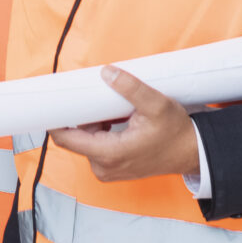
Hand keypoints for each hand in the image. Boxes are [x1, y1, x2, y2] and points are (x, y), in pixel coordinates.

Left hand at [45, 66, 199, 183]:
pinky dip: (100, 132)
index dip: (54, 120)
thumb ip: (131, 88)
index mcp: (110, 154)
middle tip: (97, 99)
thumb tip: (107, 72)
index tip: (51, 103)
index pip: (66, 139)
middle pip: (75, 137)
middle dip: (82, 117)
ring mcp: (108, 170)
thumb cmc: (175, 132)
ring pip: (85, 141)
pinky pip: (95, 146)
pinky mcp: (112, 168)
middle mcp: (104, 167)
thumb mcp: (156, 105)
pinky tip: (115, 122)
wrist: (191, 152)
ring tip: (114, 113)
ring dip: (93, 124)